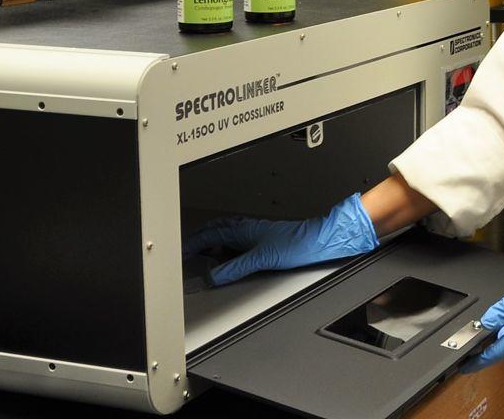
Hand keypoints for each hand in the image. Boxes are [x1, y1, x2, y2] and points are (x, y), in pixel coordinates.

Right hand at [185, 193, 378, 285]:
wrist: (322, 239)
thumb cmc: (299, 243)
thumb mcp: (263, 258)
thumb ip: (236, 267)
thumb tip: (214, 276)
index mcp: (244, 230)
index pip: (210, 235)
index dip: (193, 243)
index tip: (181, 251)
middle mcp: (249, 229)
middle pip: (217, 231)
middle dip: (201, 239)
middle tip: (188, 249)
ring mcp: (258, 233)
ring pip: (229, 234)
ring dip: (214, 242)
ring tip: (205, 254)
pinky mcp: (267, 239)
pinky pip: (240, 240)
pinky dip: (229, 246)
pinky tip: (233, 256)